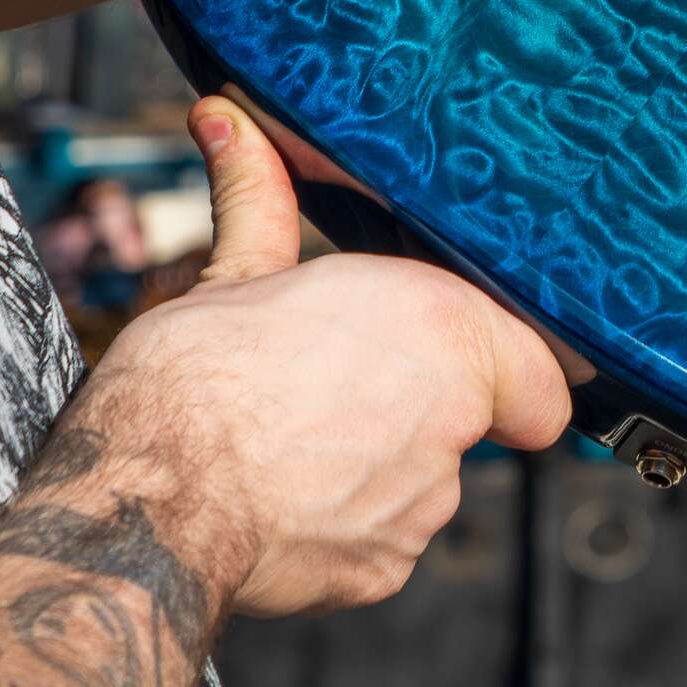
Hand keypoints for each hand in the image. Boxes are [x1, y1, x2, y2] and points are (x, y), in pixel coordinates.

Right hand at [79, 96, 571, 615]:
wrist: (146, 502)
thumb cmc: (194, 382)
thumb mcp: (239, 271)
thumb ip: (261, 197)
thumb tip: (224, 118)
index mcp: (445, 325)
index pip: (540, 364)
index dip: (511, 367)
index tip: (474, 368)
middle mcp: (456, 413)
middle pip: (468, 417)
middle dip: (419, 409)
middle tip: (341, 394)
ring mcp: (424, 500)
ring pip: (422, 481)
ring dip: (378, 466)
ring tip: (297, 444)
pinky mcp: (383, 567)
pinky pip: (381, 542)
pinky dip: (344, 526)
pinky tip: (285, 499)